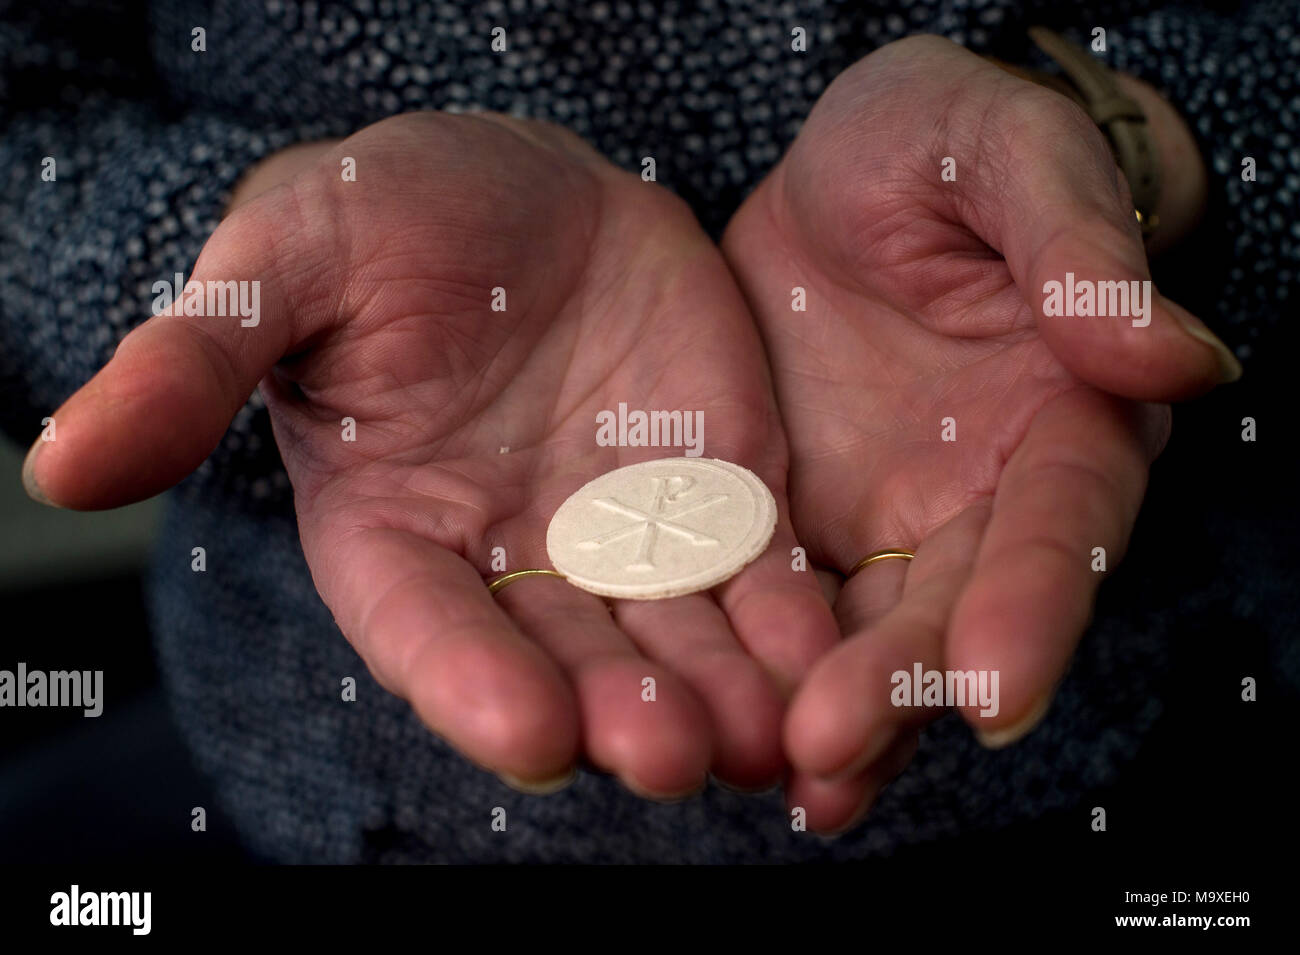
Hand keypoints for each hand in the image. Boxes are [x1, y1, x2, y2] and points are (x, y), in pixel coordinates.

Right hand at [23, 112, 838, 795]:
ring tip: (767, 735)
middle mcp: (511, 559)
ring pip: (674, 639)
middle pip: (563, 658)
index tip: (526, 735)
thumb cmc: (389, 218)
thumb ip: (198, 362)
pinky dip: (794, 624)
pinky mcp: (717, 500)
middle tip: (669, 752)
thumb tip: (57, 465)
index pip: (424, 627)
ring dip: (722, 693)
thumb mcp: (291, 262)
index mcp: (395, 528)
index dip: (467, 682)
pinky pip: (760, 576)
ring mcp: (622, 539)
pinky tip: (836, 662)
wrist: (528, 189)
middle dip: (616, 709)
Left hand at [722, 36, 1239, 830]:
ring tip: (795, 770)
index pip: (1060, 518)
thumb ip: (1075, 245)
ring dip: (844, 706)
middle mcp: (988, 487)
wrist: (839, 176)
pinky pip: (794, 609)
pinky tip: (743, 730)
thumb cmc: (936, 144)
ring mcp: (894, 515)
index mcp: (1063, 406)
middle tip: (835, 738)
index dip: (1033, 600)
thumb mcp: (1001, 153)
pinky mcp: (806, 522)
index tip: (992, 682)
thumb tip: (1172, 356)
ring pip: (878, 627)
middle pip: (961, 602)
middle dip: (907, 678)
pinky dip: (777, 673)